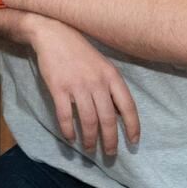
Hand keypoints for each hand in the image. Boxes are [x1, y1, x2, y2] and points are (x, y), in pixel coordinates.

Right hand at [30, 18, 139, 155]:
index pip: (128, 107)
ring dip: (89, 138)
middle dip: (109, 140)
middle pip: (108, 119)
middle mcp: (97, 82)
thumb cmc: (80, 51)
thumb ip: (111, 87)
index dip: (132, 127)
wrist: (53, 34)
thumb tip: (120, 113)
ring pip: (88, 120)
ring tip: (89, 148)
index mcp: (112, 76)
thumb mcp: (102, 65)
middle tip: (109, 154)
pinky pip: (65, 115)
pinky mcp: (58, 88)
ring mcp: (77, 86)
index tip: (133, 142)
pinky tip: (70, 137)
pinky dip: (68, 129)